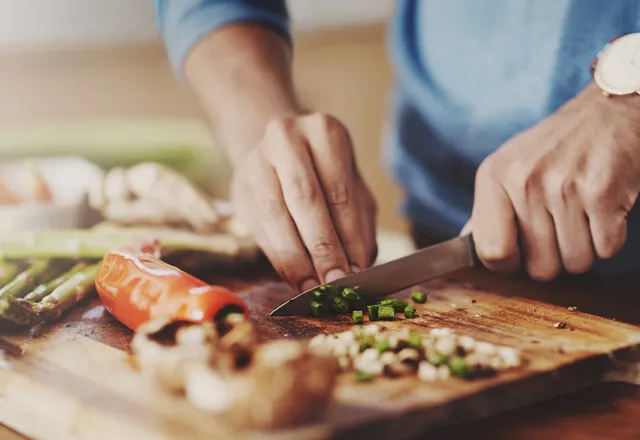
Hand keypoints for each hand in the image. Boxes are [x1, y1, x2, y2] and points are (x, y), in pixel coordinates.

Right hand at [231, 113, 377, 291]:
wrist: (277, 151)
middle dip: (322, 248)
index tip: (356, 271)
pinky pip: (258, 227)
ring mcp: (257, 161)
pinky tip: (294, 278)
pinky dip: (278, 257)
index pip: (340, 191)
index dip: (348, 236)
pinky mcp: (239, 187)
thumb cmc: (325, 175)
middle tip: (335, 282)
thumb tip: (357, 268)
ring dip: (296, 258)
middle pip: (305, 199)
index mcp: (324, 132)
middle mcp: (286, 138)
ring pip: (275, 215)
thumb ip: (358, 225)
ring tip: (313, 287)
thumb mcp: (352, 189)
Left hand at [469, 83, 639, 279]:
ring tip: (580, 215)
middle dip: (553, 260)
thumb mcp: (507, 167)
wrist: (607, 111)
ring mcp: (564, 187)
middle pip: (539, 268)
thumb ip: (486, 211)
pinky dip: (608, 239)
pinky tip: (601, 210)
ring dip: (583, 250)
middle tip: (559, 228)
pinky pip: (606, 249)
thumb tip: (464, 246)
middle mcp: (524, 181)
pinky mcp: (603, 192)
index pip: (491, 252)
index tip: (520, 255)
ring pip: (575, 263)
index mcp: (493, 176)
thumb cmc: (553, 148)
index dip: (509, 264)